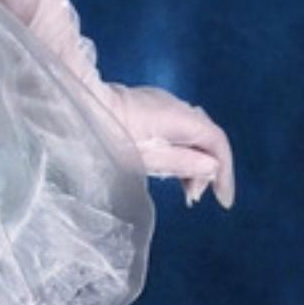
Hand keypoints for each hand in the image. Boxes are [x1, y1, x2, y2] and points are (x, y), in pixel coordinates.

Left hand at [97, 81, 235, 208]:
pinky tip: (173, 171)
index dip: (224, 171)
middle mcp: (176, 106)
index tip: (223, 200)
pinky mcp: (151, 107)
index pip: (216, 141)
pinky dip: (181, 151)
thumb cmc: (107, 135)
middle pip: (206, 137)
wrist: (79, 105)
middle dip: (208, 169)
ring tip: (186, 192)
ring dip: (193, 162)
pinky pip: (177, 130)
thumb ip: (181, 163)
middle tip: (196, 198)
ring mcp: (163, 103)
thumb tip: (212, 167)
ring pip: (192, 134)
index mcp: (178, 117)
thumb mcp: (145, 158)